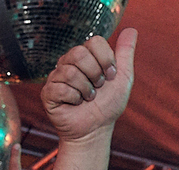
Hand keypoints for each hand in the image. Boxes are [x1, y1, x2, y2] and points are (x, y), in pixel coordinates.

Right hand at [42, 28, 137, 145]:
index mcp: (86, 56)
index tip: (110, 75)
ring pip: (69, 71)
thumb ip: (125, 53)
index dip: (106, 59)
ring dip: (85, 89)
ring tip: (88, 98)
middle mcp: (69, 63)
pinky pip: (59, 88)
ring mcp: (56, 77)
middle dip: (94, 73)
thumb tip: (131, 29)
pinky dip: (73, 98)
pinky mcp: (48, 93)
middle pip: (78, 53)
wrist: (95, 129)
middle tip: (98, 87)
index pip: (94, 41)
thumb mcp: (123, 77)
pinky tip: (75, 104)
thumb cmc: (108, 105)